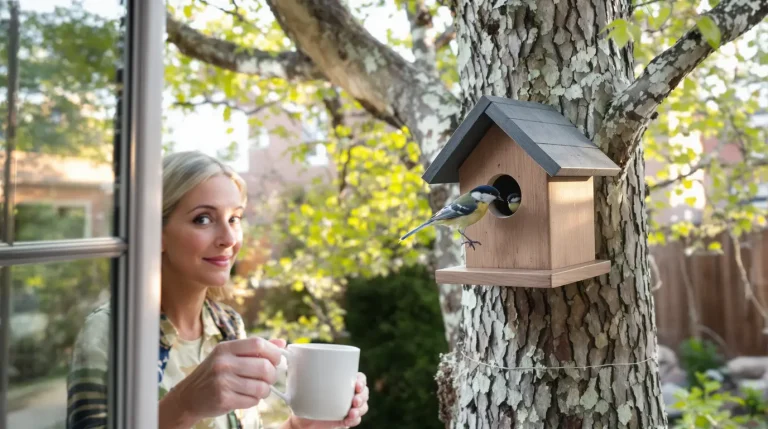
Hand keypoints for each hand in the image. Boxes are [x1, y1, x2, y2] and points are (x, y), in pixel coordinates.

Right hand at [163, 337, 284, 423]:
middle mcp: (223, 362)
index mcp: (226, 348)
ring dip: (264, 391)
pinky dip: (254, 401)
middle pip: (264, 367)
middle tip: (267, 379)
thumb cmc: (213, 374)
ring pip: (261, 387)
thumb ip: (254, 349)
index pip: (258, 344)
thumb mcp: (229, 356)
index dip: (273, 352)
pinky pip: (252, 400)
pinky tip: (244, 397)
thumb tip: (281, 343)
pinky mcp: (223, 399)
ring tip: (256, 390)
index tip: (276, 360)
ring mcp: (222, 381)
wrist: (188, 397)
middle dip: (272, 375)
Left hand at [288, 372, 368, 428]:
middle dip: (363, 396)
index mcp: (342, 381)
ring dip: (361, 409)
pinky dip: (354, 420)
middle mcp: (347, 393)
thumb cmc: (301, 397)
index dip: (362, 380)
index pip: (359, 378)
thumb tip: (285, 347)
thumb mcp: (299, 382)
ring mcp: (348, 407)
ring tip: (351, 413)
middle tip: (354, 401)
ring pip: (363, 406)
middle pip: (364, 392)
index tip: (357, 385)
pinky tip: (348, 420)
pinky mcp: (345, 420)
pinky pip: (356, 420)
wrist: (300, 420)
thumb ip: (296, 366)